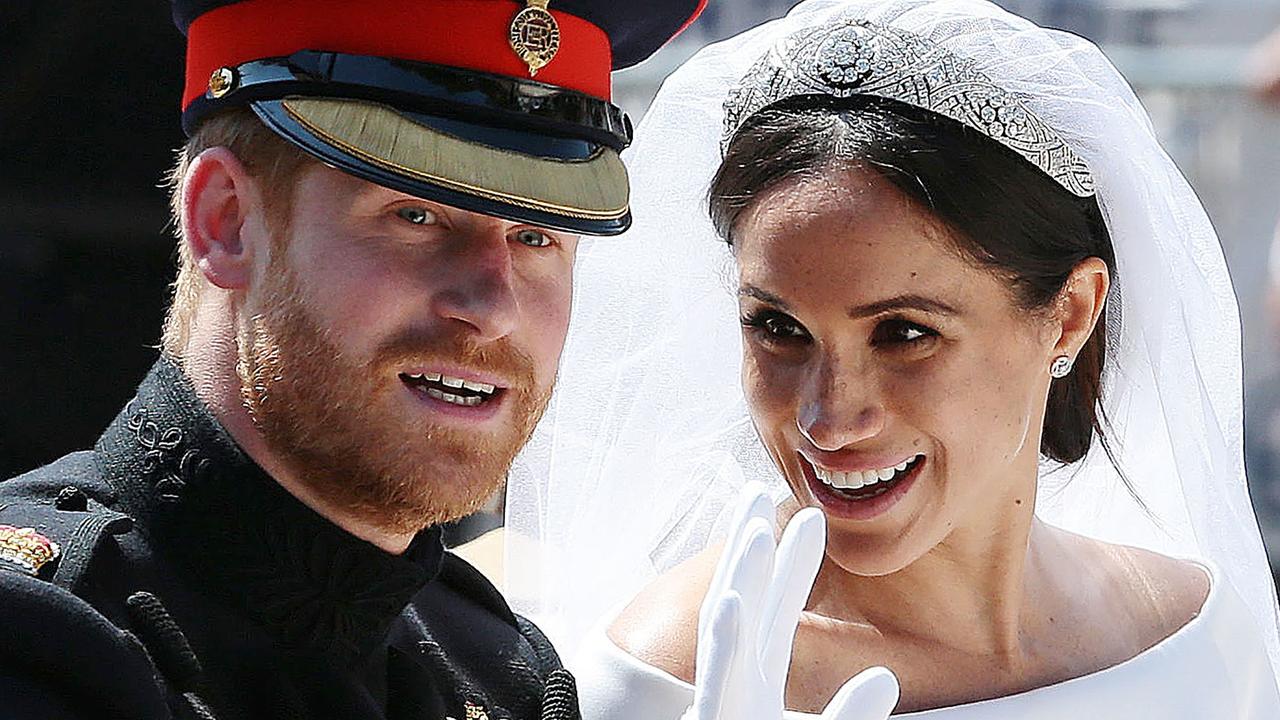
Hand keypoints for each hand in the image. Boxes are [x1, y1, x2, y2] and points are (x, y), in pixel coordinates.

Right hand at [684, 484, 898, 719]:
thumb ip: (852, 712)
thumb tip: (884, 678)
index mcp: (758, 680)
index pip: (778, 609)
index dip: (794, 561)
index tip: (810, 517)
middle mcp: (736, 681)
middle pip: (743, 599)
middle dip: (749, 544)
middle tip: (758, 489)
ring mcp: (725, 700)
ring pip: (726, 628)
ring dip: (741, 579)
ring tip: (757, 531)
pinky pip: (719, 679)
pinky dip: (725, 640)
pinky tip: (734, 600)